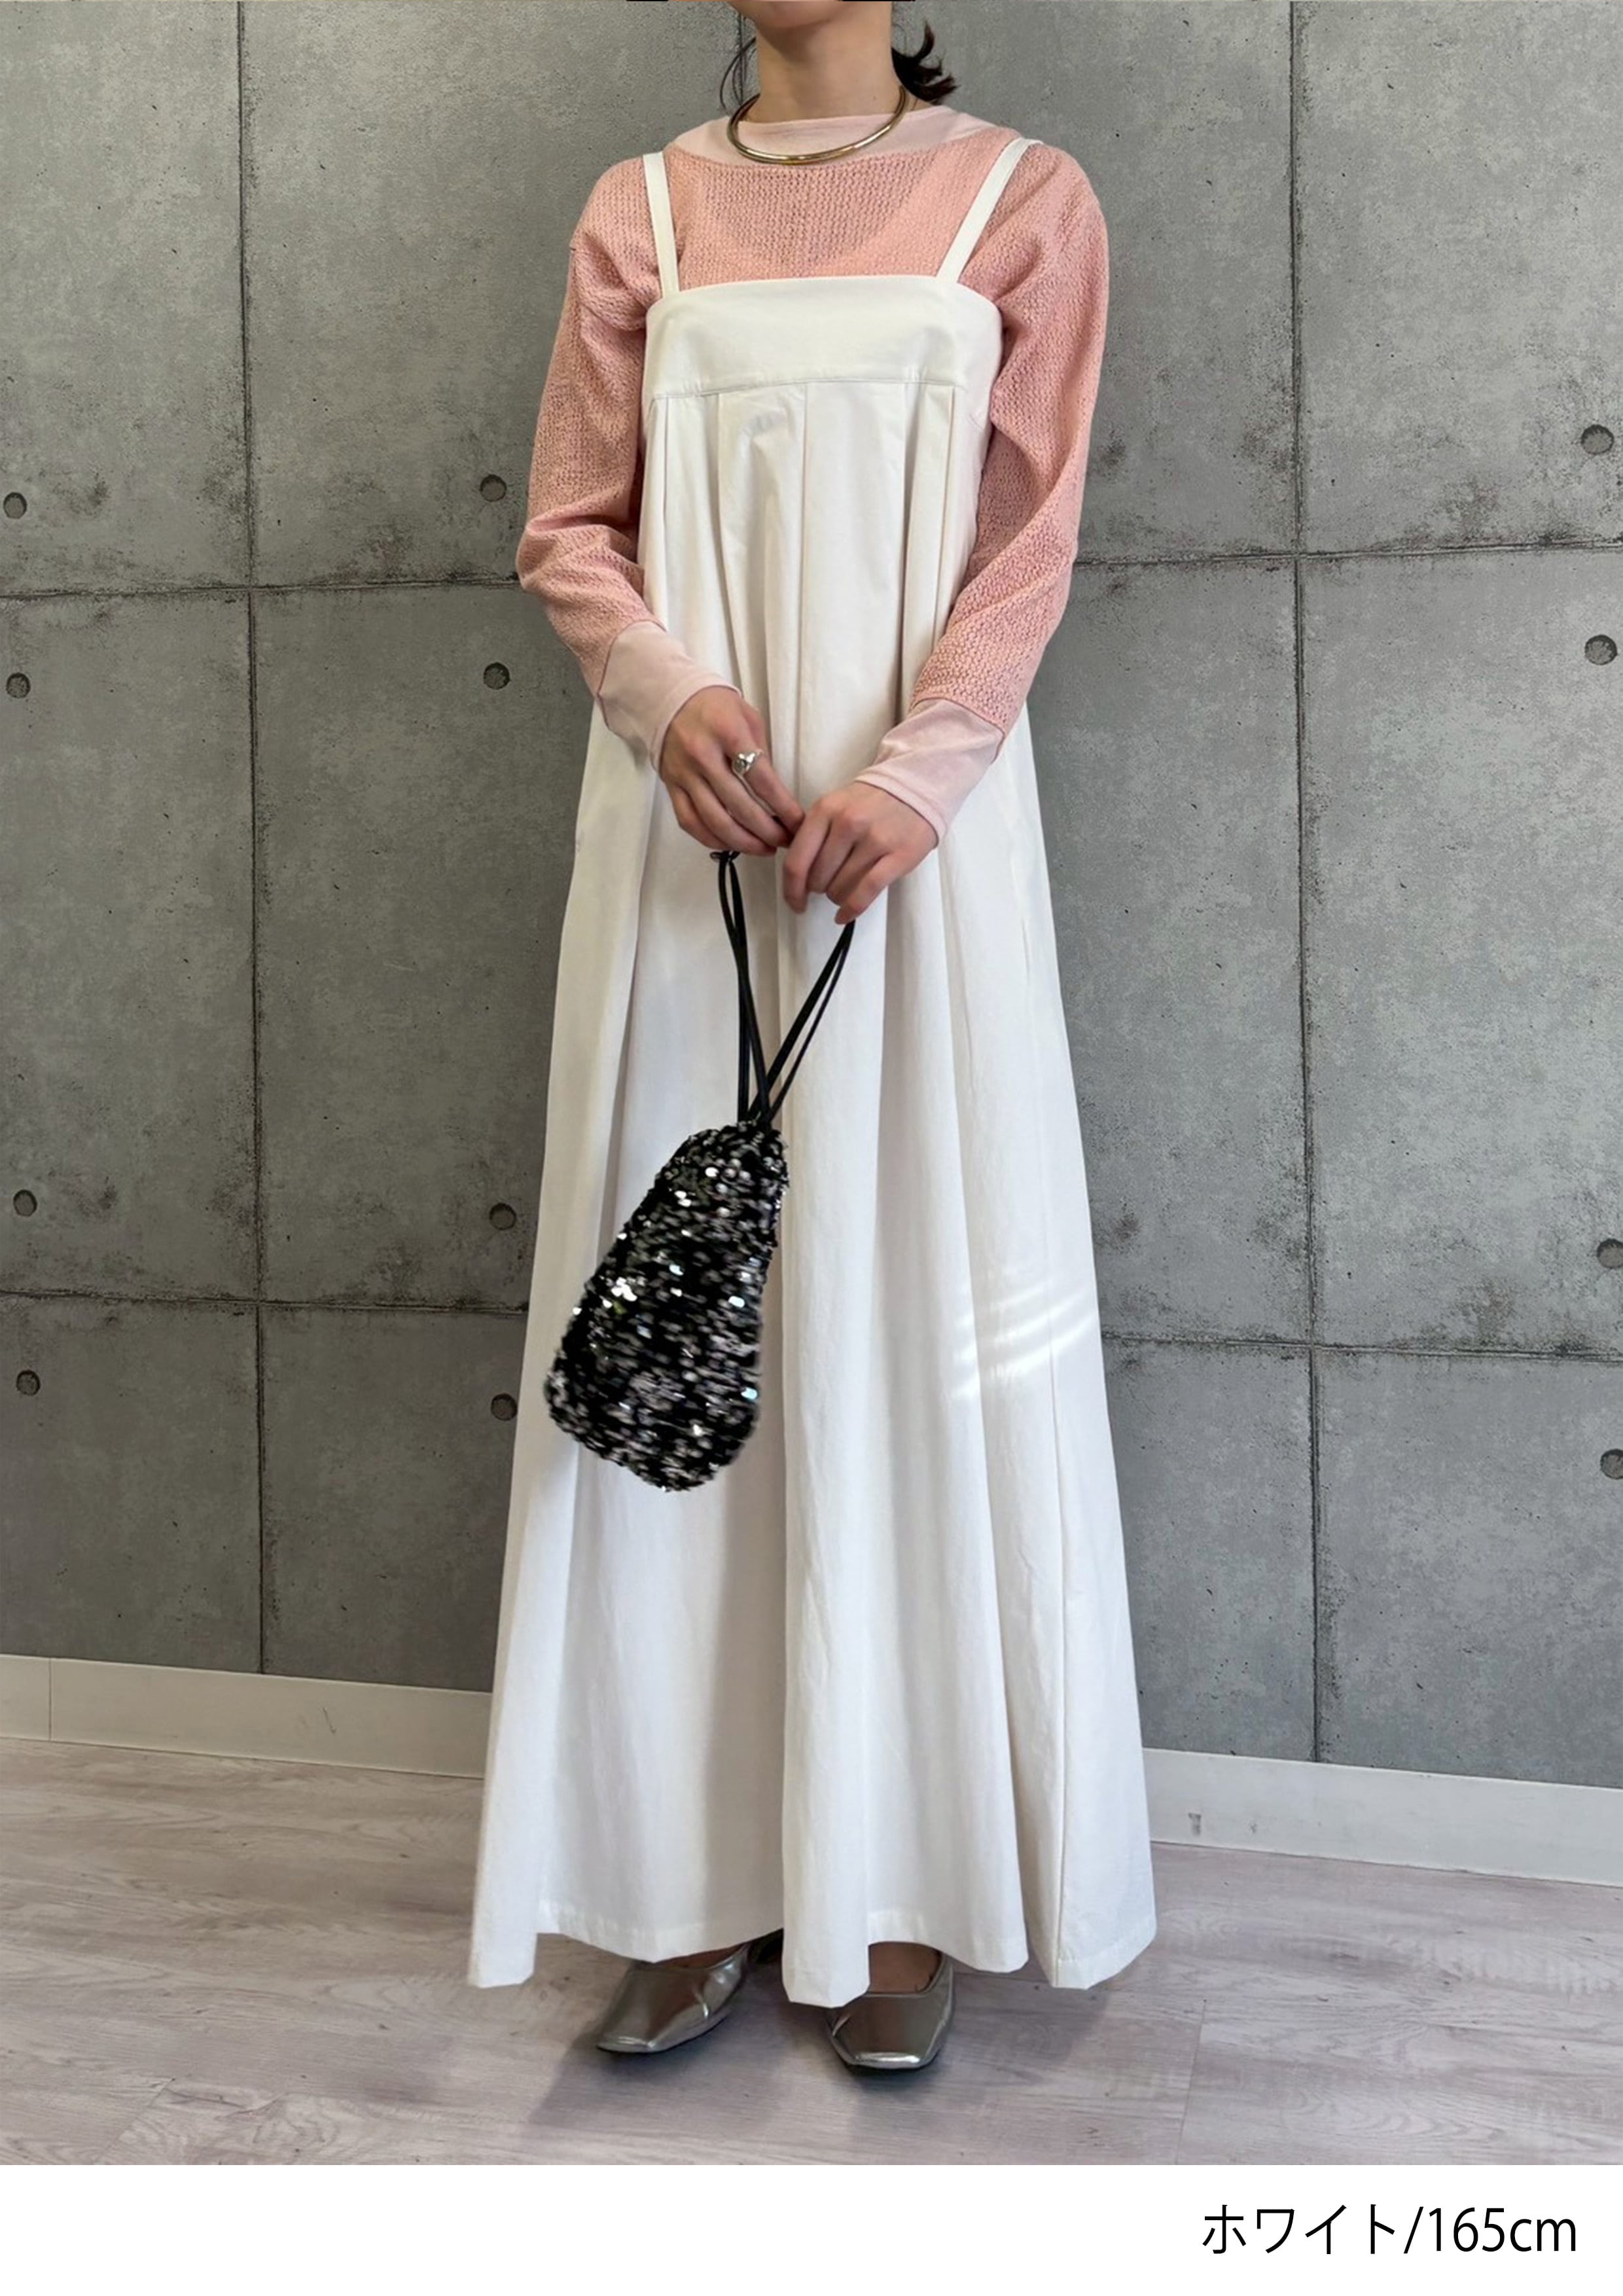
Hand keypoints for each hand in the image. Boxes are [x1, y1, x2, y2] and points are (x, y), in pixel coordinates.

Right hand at [657, 688, 804, 855]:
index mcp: (729, 734)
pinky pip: (690, 822)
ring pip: (715, 821)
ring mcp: (684, 774)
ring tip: (764, 849)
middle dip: (768, 831)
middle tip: (787, 843)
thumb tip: (776, 797)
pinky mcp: (670, 786)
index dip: (783, 808)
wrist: (670, 698)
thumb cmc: (717, 707)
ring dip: (743, 842)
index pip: (762, 781)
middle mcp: (704, 756)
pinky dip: (712, 839)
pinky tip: (731, 844)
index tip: (798, 824)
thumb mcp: (748, 718)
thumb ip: (762, 754)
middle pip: (740, 807)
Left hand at [780, 782, 938, 925]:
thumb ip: (813, 835)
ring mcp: (874, 840)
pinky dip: (851, 909)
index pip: (797, 860)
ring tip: (846, 887)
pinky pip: (865, 893)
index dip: (791, 889)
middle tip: (831, 883)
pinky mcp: (898, 856)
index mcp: (825, 810)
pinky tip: (844, 916)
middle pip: (818, 879)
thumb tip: (796, 876)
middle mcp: (848, 823)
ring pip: (840, 888)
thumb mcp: (833, 806)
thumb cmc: (869, 803)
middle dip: (820, 889)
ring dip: (838, 897)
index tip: (795, 902)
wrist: (914, 788)